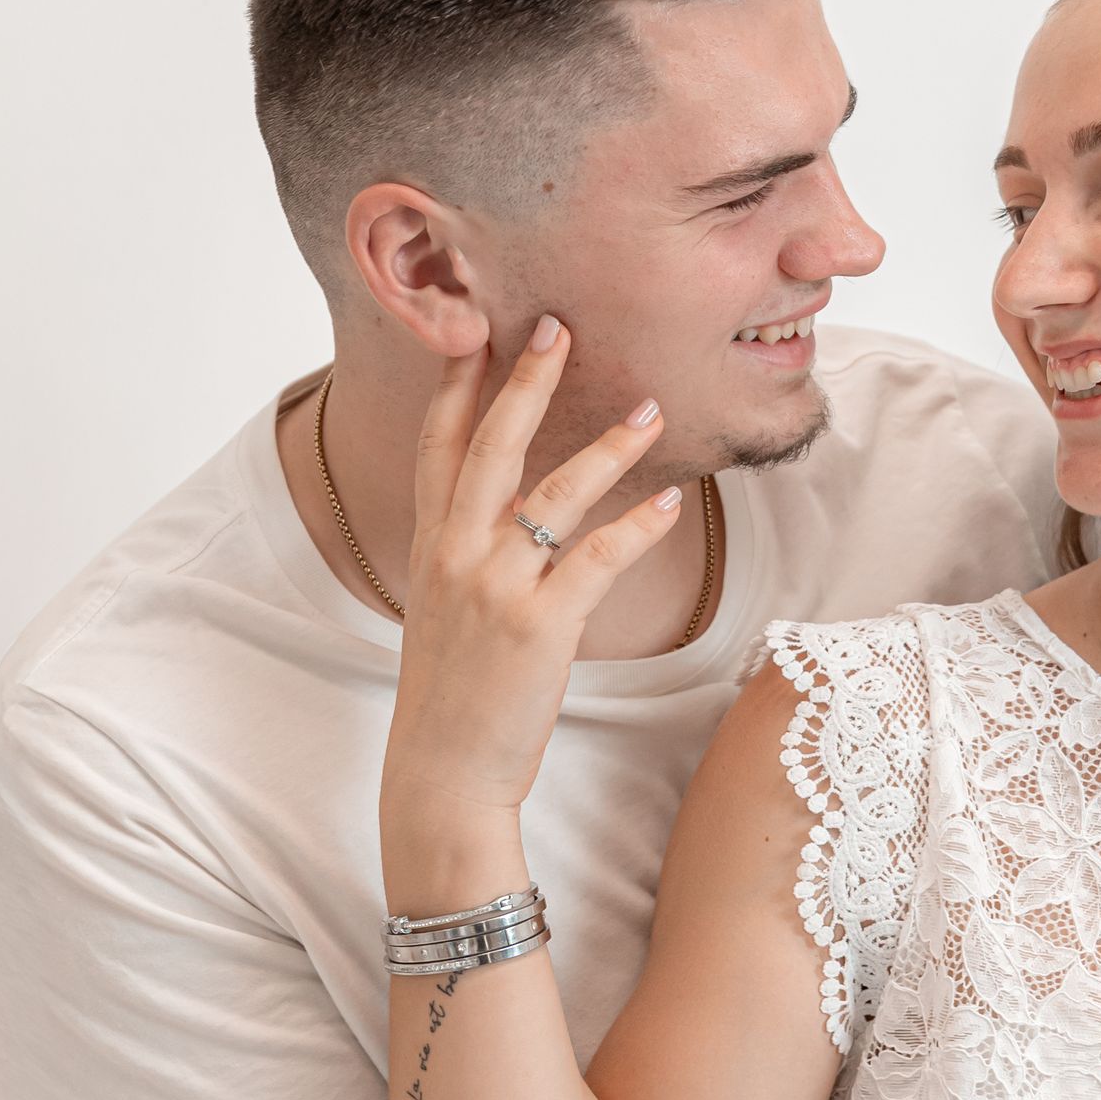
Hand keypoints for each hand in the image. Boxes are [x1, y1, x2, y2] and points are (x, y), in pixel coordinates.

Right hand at [382, 322, 681, 824]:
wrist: (443, 773)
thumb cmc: (454, 696)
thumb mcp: (446, 611)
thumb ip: (470, 556)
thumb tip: (515, 518)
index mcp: (432, 546)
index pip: (438, 446)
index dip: (455, 384)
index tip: (475, 327)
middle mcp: (456, 555)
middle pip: (490, 445)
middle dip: (525, 381)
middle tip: (558, 326)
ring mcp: (496, 587)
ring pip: (556, 493)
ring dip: (608, 446)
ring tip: (649, 409)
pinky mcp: (541, 625)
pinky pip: (599, 558)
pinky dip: (639, 525)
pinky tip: (668, 501)